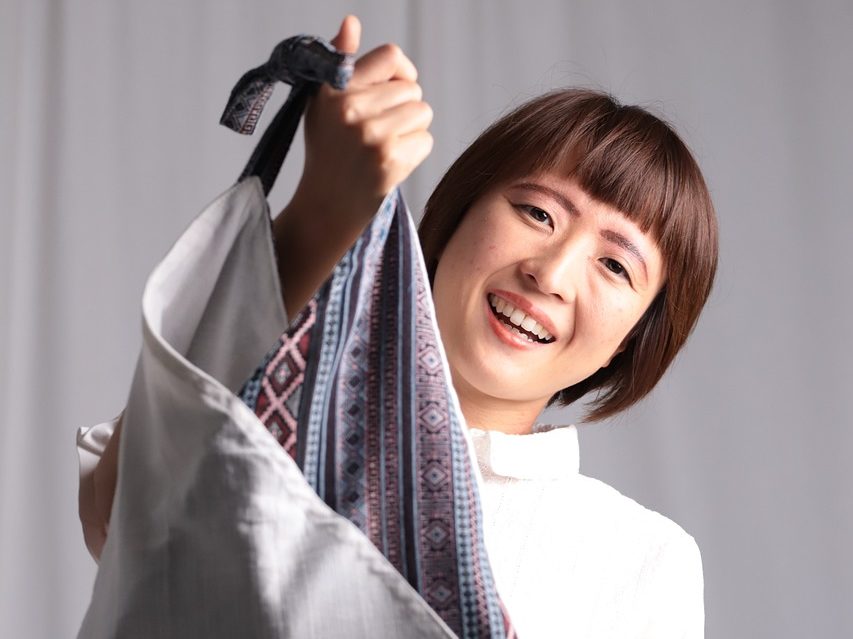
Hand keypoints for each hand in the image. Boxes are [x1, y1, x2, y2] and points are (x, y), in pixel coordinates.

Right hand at [273, 16, 432, 314]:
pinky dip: (415, 152)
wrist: (325, 207)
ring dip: (413, 130)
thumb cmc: (326, 152)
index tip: (398, 88)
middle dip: (406, 107)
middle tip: (383, 131)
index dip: (403, 72)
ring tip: (386, 146)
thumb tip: (351, 21)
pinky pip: (426, 140)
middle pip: (412, 89)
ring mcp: (371, 135)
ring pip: (423, 113)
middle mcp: (351, 109)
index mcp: (334, 89)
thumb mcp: (322, 103)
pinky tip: (391, 164)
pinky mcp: (390, 160)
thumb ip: (339, 61)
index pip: (391, 56)